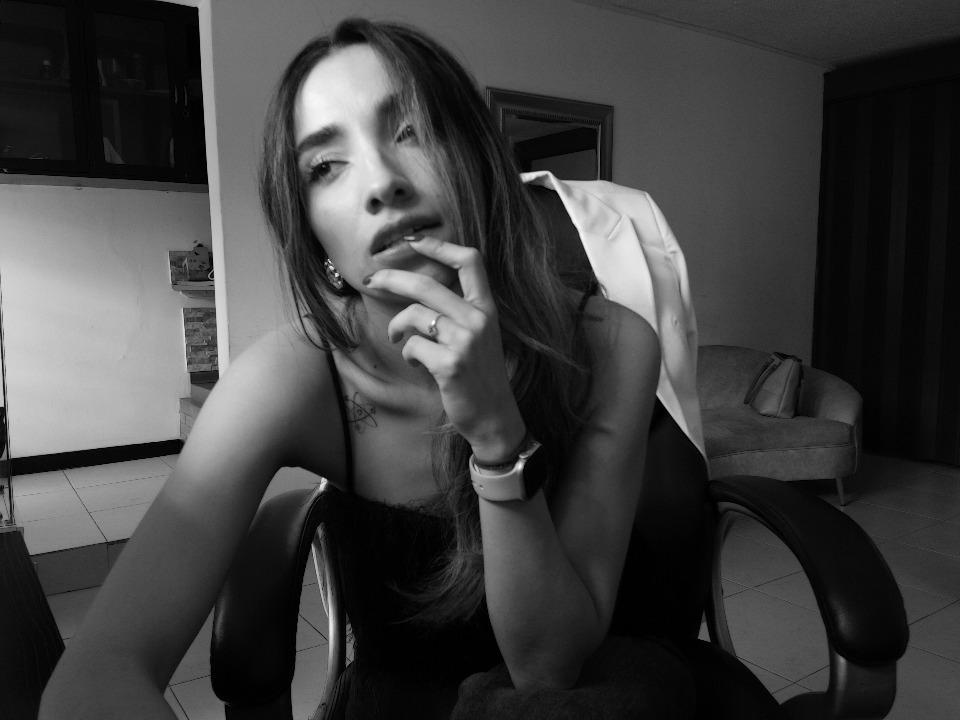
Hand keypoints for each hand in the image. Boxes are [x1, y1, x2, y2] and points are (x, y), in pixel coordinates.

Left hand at [364, 237, 525, 462]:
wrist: (495, 416)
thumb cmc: (481, 376)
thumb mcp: (481, 336)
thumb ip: (461, 311)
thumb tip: (420, 292)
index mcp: (487, 308)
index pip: (470, 261)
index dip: (439, 247)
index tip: (414, 242)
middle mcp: (478, 320)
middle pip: (427, 284)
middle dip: (392, 279)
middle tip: (372, 280)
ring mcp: (465, 342)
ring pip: (414, 315)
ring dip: (398, 327)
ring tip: (401, 340)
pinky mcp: (450, 364)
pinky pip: (412, 346)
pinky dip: (408, 354)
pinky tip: (418, 364)